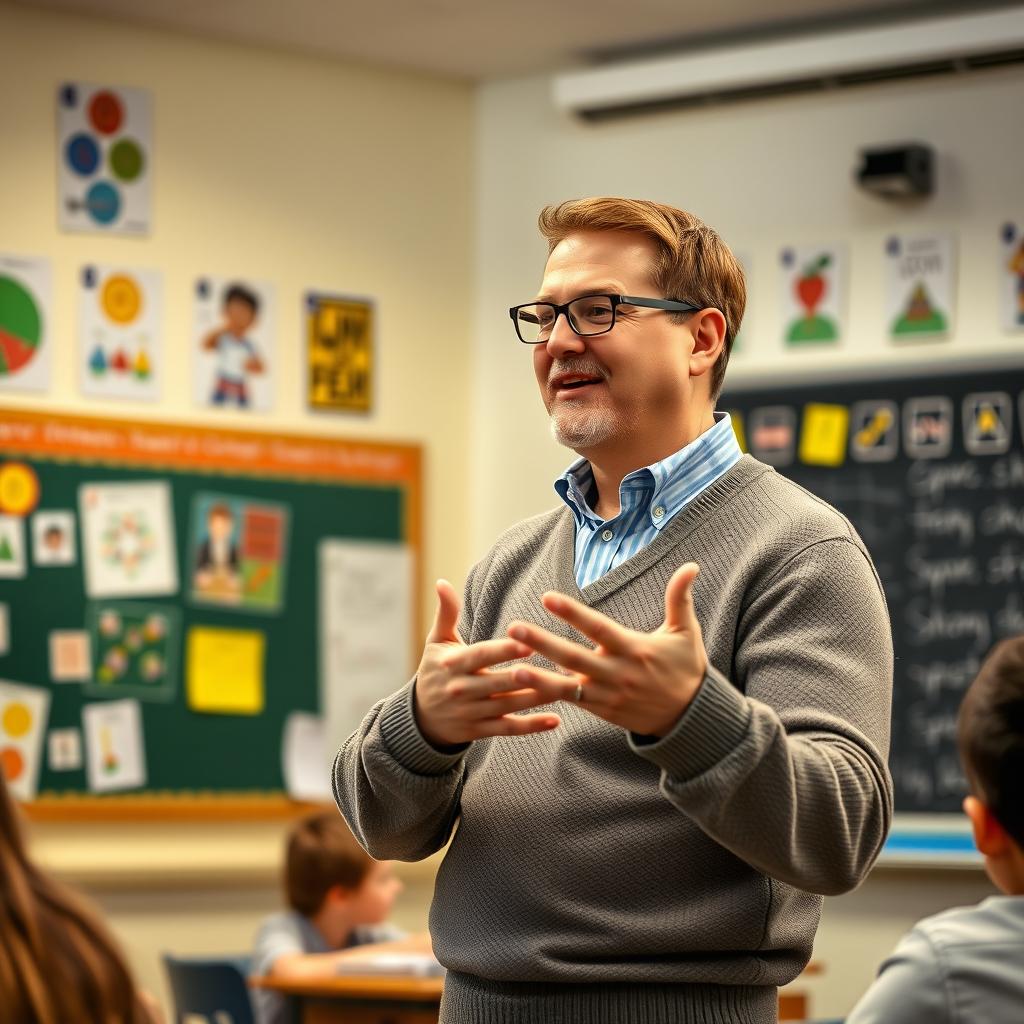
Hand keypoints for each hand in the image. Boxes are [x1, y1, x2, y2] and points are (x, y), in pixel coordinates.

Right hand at [413, 579, 562, 747]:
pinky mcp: (480, 731)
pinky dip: (532, 726)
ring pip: (509, 705)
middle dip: (529, 675)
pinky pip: (509, 729)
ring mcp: (471, 712)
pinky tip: (556, 720)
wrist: (421, 717)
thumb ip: (446, 613)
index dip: (505, 650)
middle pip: (499, 682)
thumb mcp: (436, 641)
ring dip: (540, 698)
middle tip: (561, 667)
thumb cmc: (436, 670)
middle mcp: (462, 689)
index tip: (529, 642)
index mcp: (454, 663)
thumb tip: (442, 582)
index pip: (482, 655)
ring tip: (568, 688)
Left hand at [506, 563, 707, 737]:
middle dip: (542, 643)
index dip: (572, 613)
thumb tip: (691, 566)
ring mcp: (607, 694)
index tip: (547, 598)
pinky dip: (550, 694)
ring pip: (568, 686)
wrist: (691, 717)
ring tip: (512, 668)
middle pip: (574, 657)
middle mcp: (617, 672)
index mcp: (634, 649)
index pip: (598, 628)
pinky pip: (572, 701)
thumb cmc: (686, 668)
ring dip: (539, 678)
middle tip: (513, 628)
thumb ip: (680, 598)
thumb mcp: (686, 632)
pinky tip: (525, 686)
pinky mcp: (601, 710)